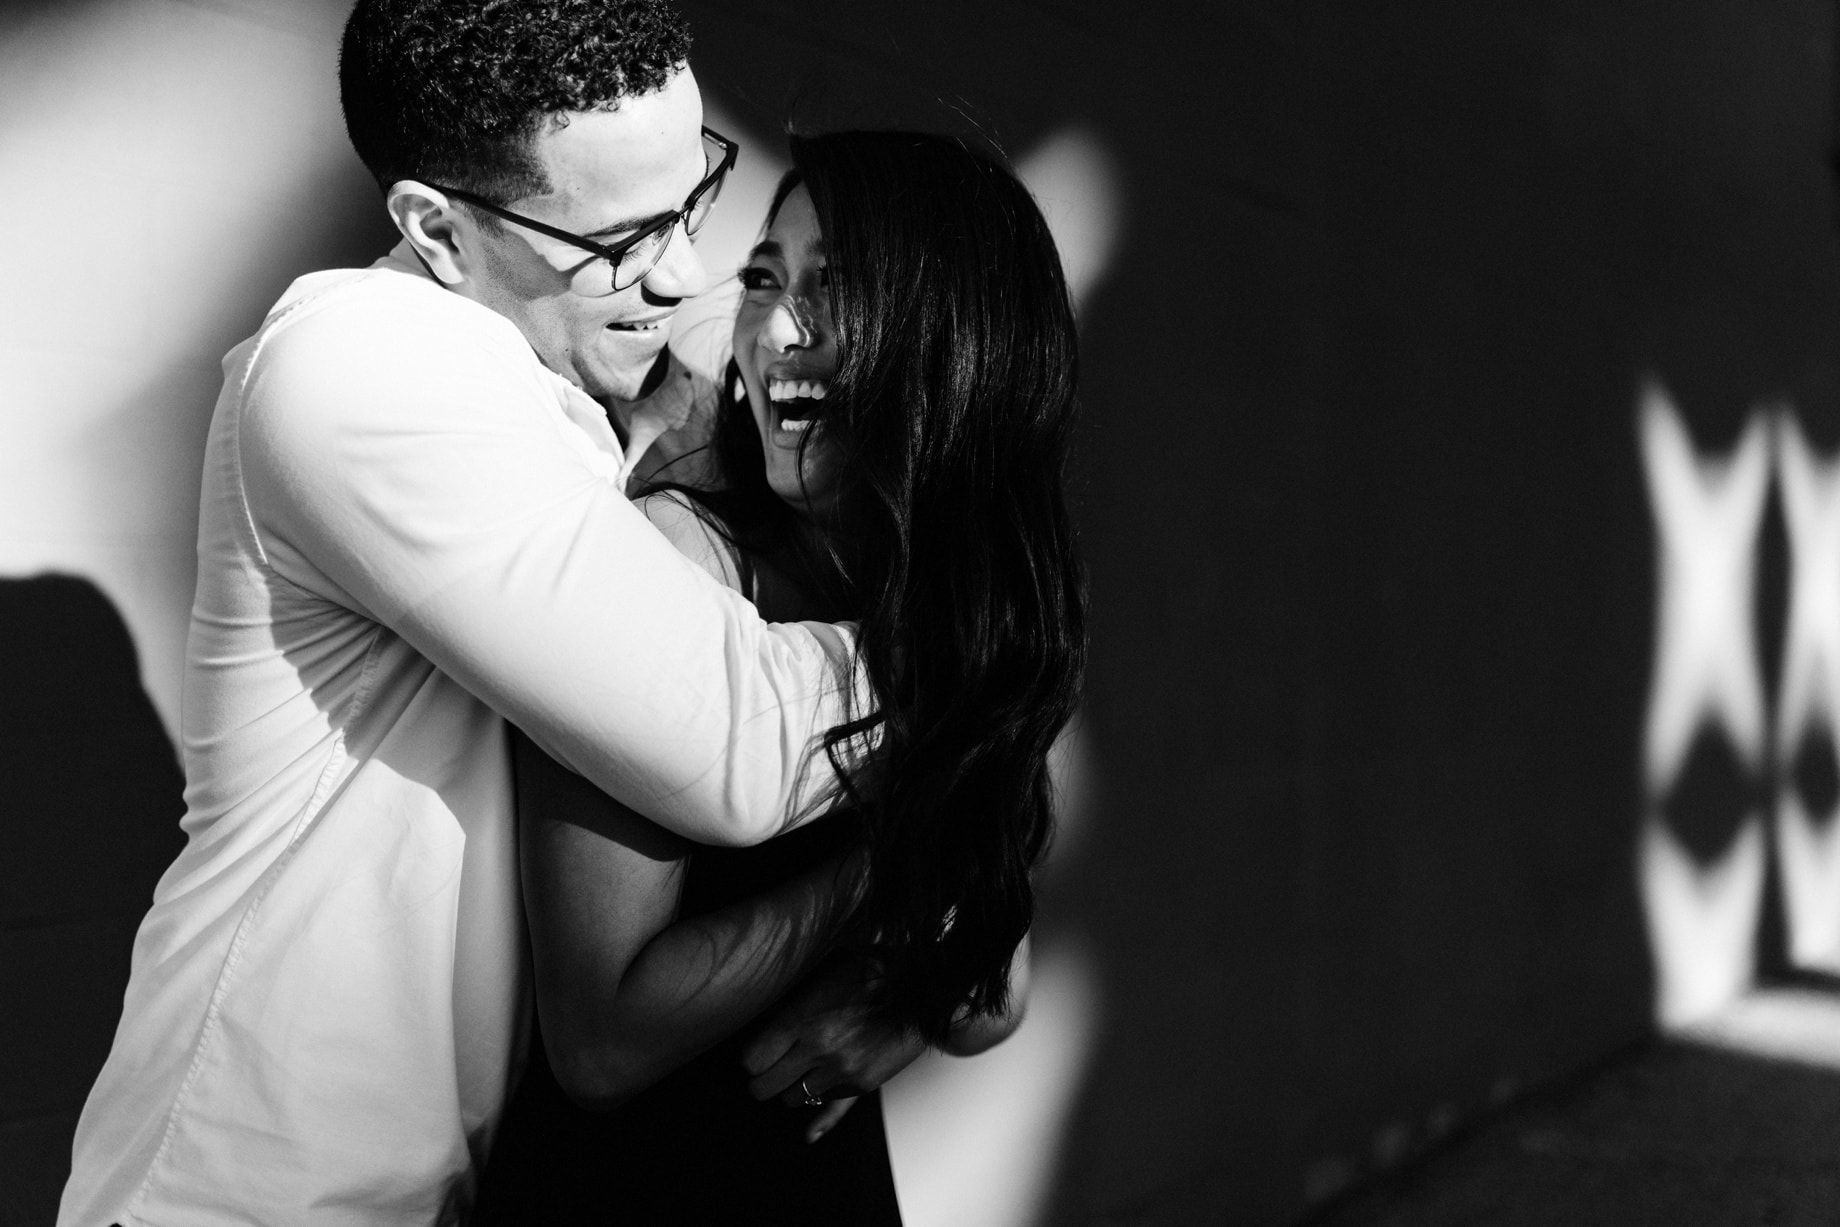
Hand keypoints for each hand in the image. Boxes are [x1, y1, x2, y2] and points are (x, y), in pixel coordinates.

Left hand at [741, 950, 925, 1141]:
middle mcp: (817, 1049)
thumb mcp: (824, 969)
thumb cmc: (872, 971)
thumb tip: (765, 1003)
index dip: (751, 1057)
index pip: (752, 1059)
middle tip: (767, 1070)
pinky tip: (809, 1133)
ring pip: (793, 1100)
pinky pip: (830, 1112)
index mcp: (801, 1018)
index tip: (756, 1052)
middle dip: (762, 1079)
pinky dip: (818, 1122)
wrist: (920, 988)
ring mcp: (840, 1070)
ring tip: (799, 1072)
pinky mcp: (862, 1084)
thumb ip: (793, 993)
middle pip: (765, 1086)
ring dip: (792, 1088)